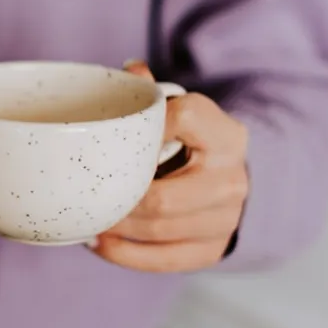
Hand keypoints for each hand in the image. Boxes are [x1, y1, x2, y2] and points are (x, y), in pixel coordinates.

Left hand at [89, 61, 248, 272]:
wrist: (242, 179)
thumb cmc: (197, 142)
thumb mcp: (186, 113)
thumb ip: (156, 96)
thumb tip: (129, 69)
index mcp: (226, 135)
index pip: (185, 117)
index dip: (146, 125)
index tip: (113, 132)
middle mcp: (232, 179)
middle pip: (163, 197)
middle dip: (119, 199)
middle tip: (85, 193)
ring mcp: (226, 219)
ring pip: (160, 230)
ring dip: (116, 228)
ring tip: (86, 217)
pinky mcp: (213, 249)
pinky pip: (164, 259)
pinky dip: (125, 254)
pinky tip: (100, 243)